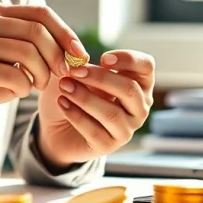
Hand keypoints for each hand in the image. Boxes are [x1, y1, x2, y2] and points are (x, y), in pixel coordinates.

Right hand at [0, 2, 86, 120]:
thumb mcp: (15, 54)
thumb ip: (38, 46)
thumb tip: (76, 53)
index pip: (41, 13)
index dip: (65, 33)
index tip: (80, 55)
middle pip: (37, 32)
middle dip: (57, 56)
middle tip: (61, 75)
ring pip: (28, 54)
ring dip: (41, 75)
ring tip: (37, 84)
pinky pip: (15, 76)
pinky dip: (24, 87)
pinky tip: (18, 90)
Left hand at [37, 50, 155, 167]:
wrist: (57, 126)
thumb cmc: (74, 93)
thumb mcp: (78, 73)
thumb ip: (81, 63)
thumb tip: (79, 55)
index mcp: (138, 84)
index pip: (146, 67)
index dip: (128, 59)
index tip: (103, 58)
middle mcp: (139, 107)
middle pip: (130, 90)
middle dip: (101, 78)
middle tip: (75, 71)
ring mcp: (126, 129)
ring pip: (112, 113)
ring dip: (85, 98)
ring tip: (64, 86)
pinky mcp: (108, 146)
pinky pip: (95, 131)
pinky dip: (76, 115)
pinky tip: (62, 102)